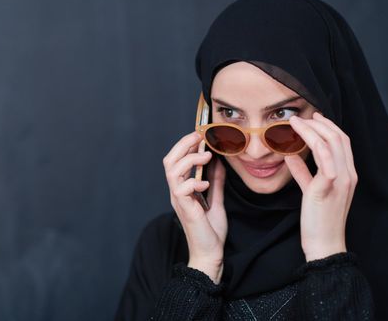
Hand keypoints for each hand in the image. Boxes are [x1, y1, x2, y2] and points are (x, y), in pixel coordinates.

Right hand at [163, 131, 226, 282]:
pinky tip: (206, 184)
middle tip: (199, 136)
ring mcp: (179, 200)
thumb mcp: (216, 200)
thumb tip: (218, 163)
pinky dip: (194, 182)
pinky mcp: (185, 209)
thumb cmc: (211, 230)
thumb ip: (216, 181)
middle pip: (169, 161)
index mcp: (182, 188)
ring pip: (172, 171)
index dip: (185, 145)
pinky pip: (182, 189)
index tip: (201, 134)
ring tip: (206, 156)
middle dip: (183, 145)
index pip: (176, 160)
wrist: (210, 253)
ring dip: (189, 159)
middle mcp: (177, 192)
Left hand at [285, 112, 357, 261]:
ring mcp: (341, 180)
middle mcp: (348, 174)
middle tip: (301, 117)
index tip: (312, 118)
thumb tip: (291, 155)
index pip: (342, 142)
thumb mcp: (310, 190)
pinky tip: (297, 138)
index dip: (328, 127)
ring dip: (312, 129)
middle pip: (339, 137)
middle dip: (319, 123)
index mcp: (347, 174)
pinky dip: (312, 144)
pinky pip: (324, 159)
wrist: (323, 243)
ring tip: (295, 123)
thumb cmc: (317, 219)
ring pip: (332, 143)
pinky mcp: (328, 187)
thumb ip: (303, 172)